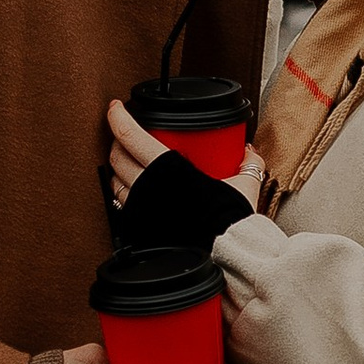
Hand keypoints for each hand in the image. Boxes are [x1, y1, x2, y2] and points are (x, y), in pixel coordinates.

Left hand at [106, 98, 264, 216]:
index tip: (116, 108)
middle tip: (125, 136)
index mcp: (168, 168)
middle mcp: (148, 187)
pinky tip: (136, 194)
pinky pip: (123, 208)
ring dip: (118, 169)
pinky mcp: (140, 229)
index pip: (130, 136)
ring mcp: (141, 210)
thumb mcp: (244, 183)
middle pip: (117, 157)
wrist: (225, 254)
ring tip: (129, 164)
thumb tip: (247, 152)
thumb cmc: (231, 220)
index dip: (117, 118)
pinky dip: (125, 196)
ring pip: (116, 182)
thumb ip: (246, 162)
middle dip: (117, 142)